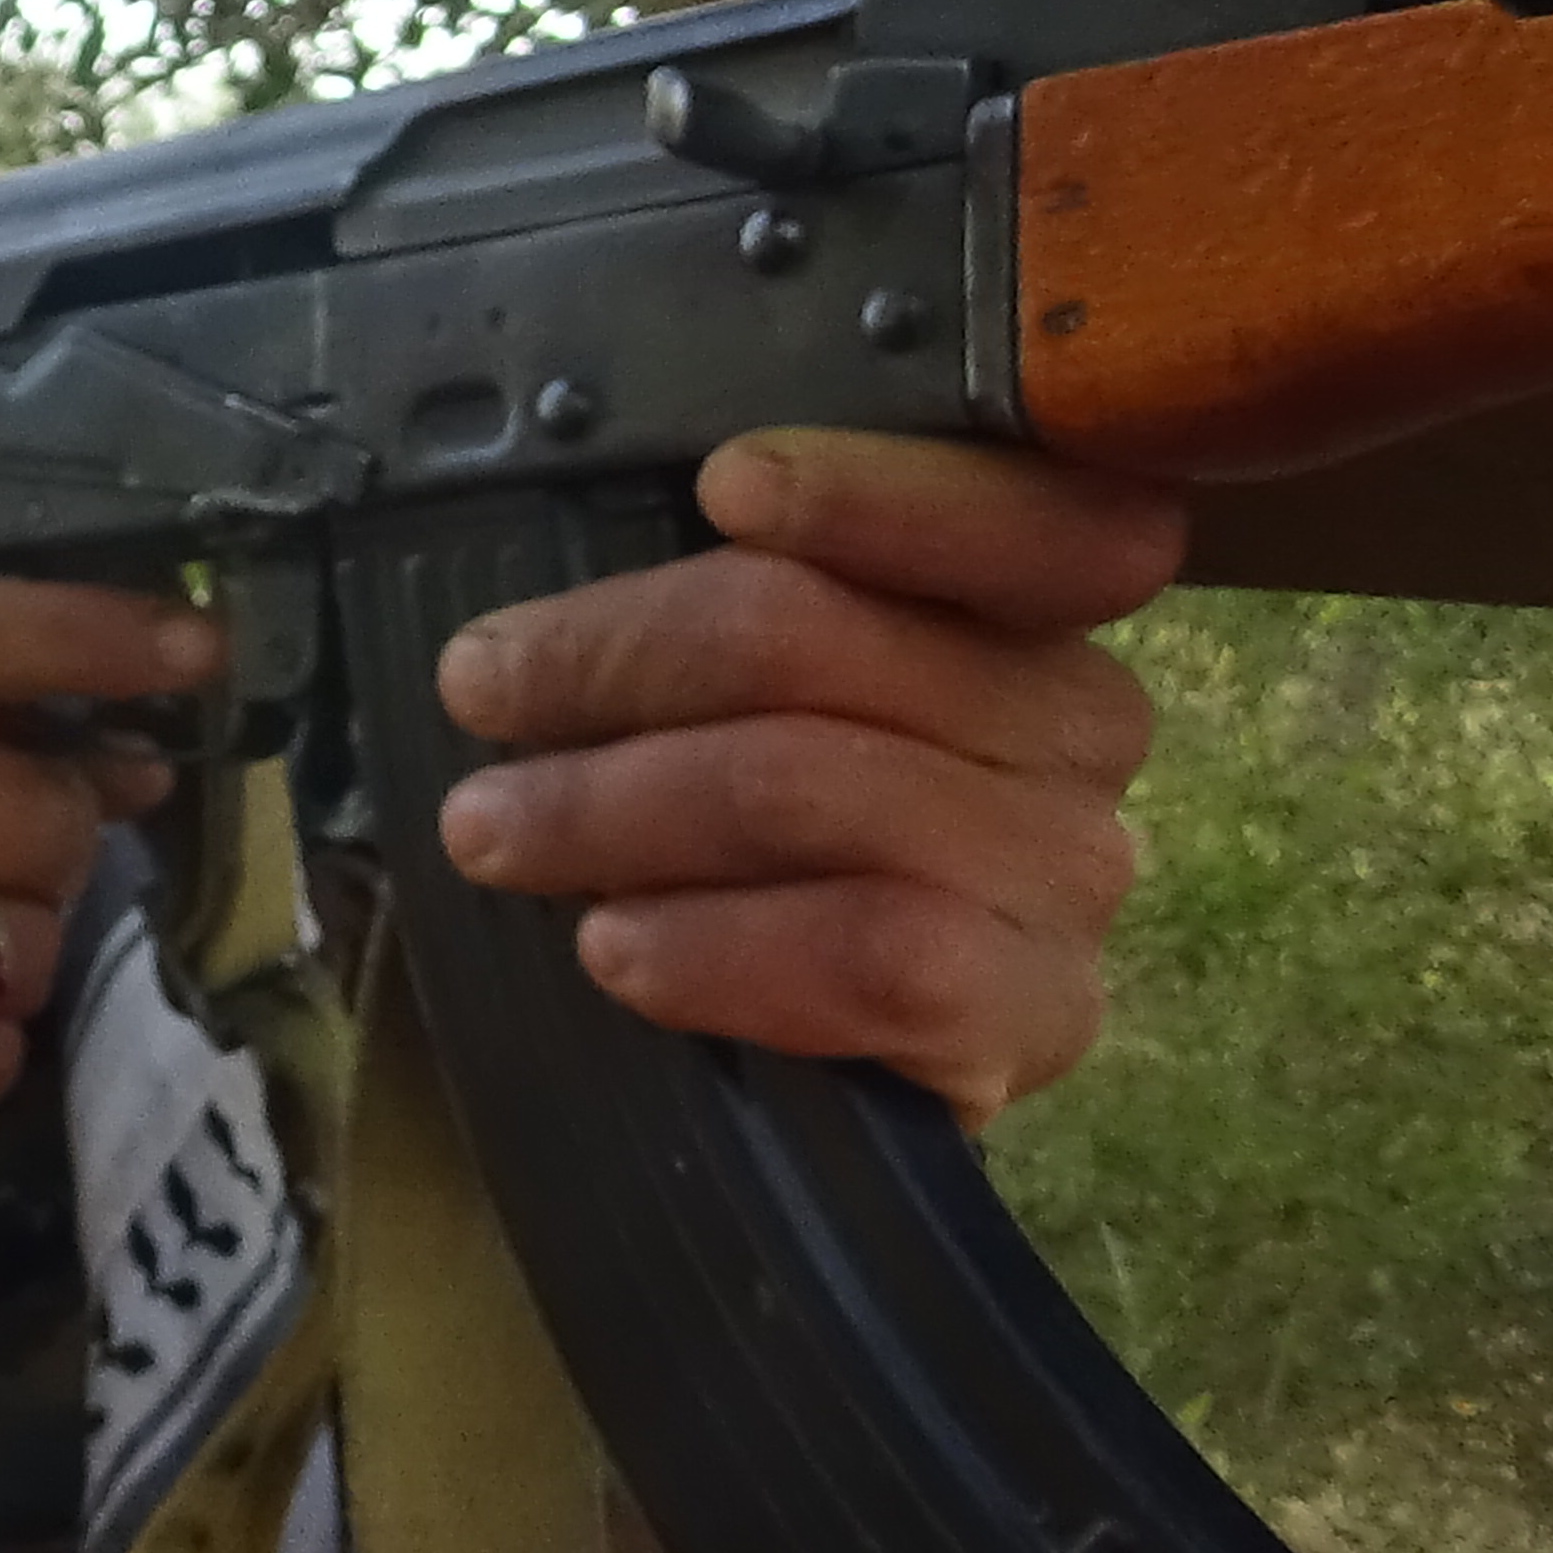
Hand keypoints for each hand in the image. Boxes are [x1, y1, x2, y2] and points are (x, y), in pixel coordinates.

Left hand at [430, 428, 1185, 1127]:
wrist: (828, 1064)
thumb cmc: (762, 841)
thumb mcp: (739, 697)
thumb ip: (706, 626)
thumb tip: (516, 640)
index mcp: (1022, 602)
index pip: (1010, 513)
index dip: (878, 493)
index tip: (726, 489)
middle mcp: (1073, 720)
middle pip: (818, 639)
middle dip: (613, 662)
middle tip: (478, 693)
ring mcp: (1066, 870)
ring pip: (806, 788)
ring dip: (612, 809)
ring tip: (494, 834)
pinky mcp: (1032, 1012)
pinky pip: (866, 952)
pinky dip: (712, 946)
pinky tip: (616, 949)